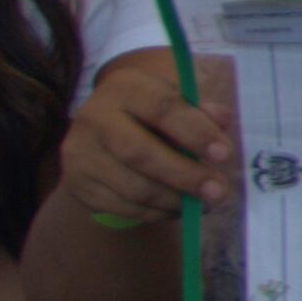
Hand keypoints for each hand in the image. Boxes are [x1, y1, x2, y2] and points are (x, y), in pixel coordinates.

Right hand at [60, 51, 235, 230]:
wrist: (102, 126)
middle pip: (141, 153)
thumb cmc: (150, 111)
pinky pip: (121, 207)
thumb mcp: (175, 99)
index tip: (224, 154)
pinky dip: (155, 213)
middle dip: (185, 176)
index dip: (196, 132)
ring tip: (202, 204)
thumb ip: (201, 111)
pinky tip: (176, 209)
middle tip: (218, 192)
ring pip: (132, 187)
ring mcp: (80, 152)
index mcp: (125, 88)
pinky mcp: (77, 183)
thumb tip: (223, 121)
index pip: (162, 108)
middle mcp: (94, 117)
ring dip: (174, 200)